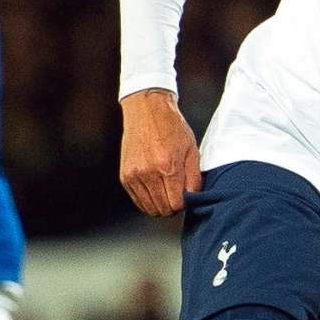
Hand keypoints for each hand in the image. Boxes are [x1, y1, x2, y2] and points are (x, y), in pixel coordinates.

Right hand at [119, 89, 200, 217]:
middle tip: (176, 193)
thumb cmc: (171, 127)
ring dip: (160, 205)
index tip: (185, 195)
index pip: (176, 204)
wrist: (147, 110)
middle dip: (172, 206)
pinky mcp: (125, 176)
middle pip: (162, 209)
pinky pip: (138, 200)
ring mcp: (134, 175)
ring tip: (166, 191)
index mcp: (168, 166)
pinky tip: (154, 188)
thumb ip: (193, 178)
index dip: (184, 203)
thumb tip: (192, 199)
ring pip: (149, 208)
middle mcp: (148, 173)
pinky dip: (147, 200)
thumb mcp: (191, 150)